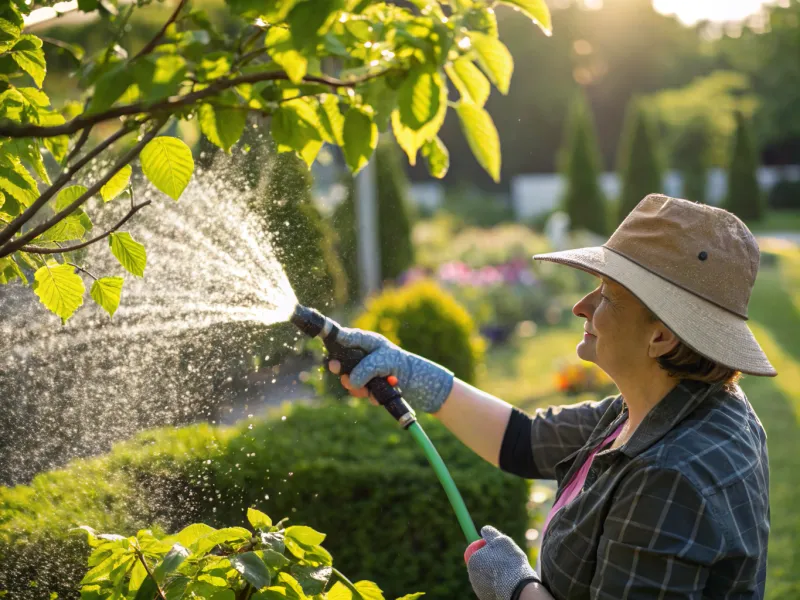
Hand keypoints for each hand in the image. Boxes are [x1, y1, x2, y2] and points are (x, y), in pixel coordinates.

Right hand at [328, 327, 453, 413]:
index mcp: (366, 342)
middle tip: (336, 369)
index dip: (332, 336)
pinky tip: (378, 396)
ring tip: (370, 390)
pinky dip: (368, 396)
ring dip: (357, 388)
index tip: (321, 335)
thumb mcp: (384, 361)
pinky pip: (360, 393)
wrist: (419, 384)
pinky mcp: (368, 387)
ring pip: (348, 381)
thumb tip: (351, 381)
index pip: (345, 337)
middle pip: (340, 361)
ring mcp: (364, 372)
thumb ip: (365, 368)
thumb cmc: (401, 365)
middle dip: (340, 368)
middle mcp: (362, 356)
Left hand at [466, 526, 540, 599]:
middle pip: (481, 564)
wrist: (519, 589)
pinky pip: (492, 586)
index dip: (487, 549)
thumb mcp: (501, 540)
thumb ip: (490, 533)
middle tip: (504, 560)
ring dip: (495, 572)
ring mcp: (478, 589)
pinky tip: (507, 582)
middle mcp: (472, 577)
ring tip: (508, 571)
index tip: (497, 550)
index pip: (476, 552)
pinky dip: (498, 583)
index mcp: (473, 561)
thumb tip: (483, 529)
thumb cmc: (510, 562)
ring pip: (487, 576)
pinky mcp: (486, 597)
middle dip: (491, 561)